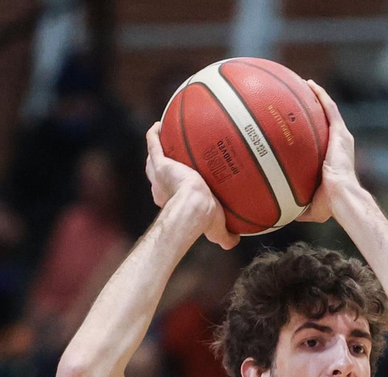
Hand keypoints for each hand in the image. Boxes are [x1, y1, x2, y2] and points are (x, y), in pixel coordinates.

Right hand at [144, 123, 236, 250]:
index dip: (174, 186)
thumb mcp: (217, 231)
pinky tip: (160, 125)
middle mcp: (161, 186)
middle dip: (164, 165)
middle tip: (174, 156)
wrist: (194, 208)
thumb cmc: (205, 220)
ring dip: (157, 147)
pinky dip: (154, 134)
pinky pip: (152, 142)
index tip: (184, 179)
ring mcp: (159, 172)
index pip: (170, 191)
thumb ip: (226, 237)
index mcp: (171, 200)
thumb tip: (235, 242)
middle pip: (159, 173)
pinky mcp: (160, 161)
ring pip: (153, 157)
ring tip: (164, 136)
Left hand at [296, 80, 356, 223]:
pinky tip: (309, 84)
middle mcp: (339, 144)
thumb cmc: (330, 205)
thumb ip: (296, 204)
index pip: (323, 138)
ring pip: (329, 110)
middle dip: (314, 108)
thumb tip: (279, 213)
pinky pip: (329, 109)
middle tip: (300, 98)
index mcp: (334, 158)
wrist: (342, 198)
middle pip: (326, 120)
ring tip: (305, 83)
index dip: (312, 128)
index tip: (300, 121)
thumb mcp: (308, 205)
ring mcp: (341, 137)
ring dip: (318, 96)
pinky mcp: (341, 133)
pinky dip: (320, 96)